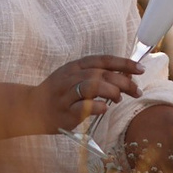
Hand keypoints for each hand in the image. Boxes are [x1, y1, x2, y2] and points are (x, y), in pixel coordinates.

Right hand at [27, 55, 143, 134]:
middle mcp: (70, 77)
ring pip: (91, 86)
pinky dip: (97, 106)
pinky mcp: (64, 112)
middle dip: (123, 81)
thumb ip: (99, 75)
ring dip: (111, 91)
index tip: (140, 69)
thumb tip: (127, 76)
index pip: (103, 60)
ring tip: (119, 99)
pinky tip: (104, 108)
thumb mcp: (76, 78)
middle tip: (136, 90)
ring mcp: (66, 94)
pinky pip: (82, 107)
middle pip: (101, 74)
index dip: (123, 63)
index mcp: (76, 66)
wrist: (32, 109)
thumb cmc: (60, 94)